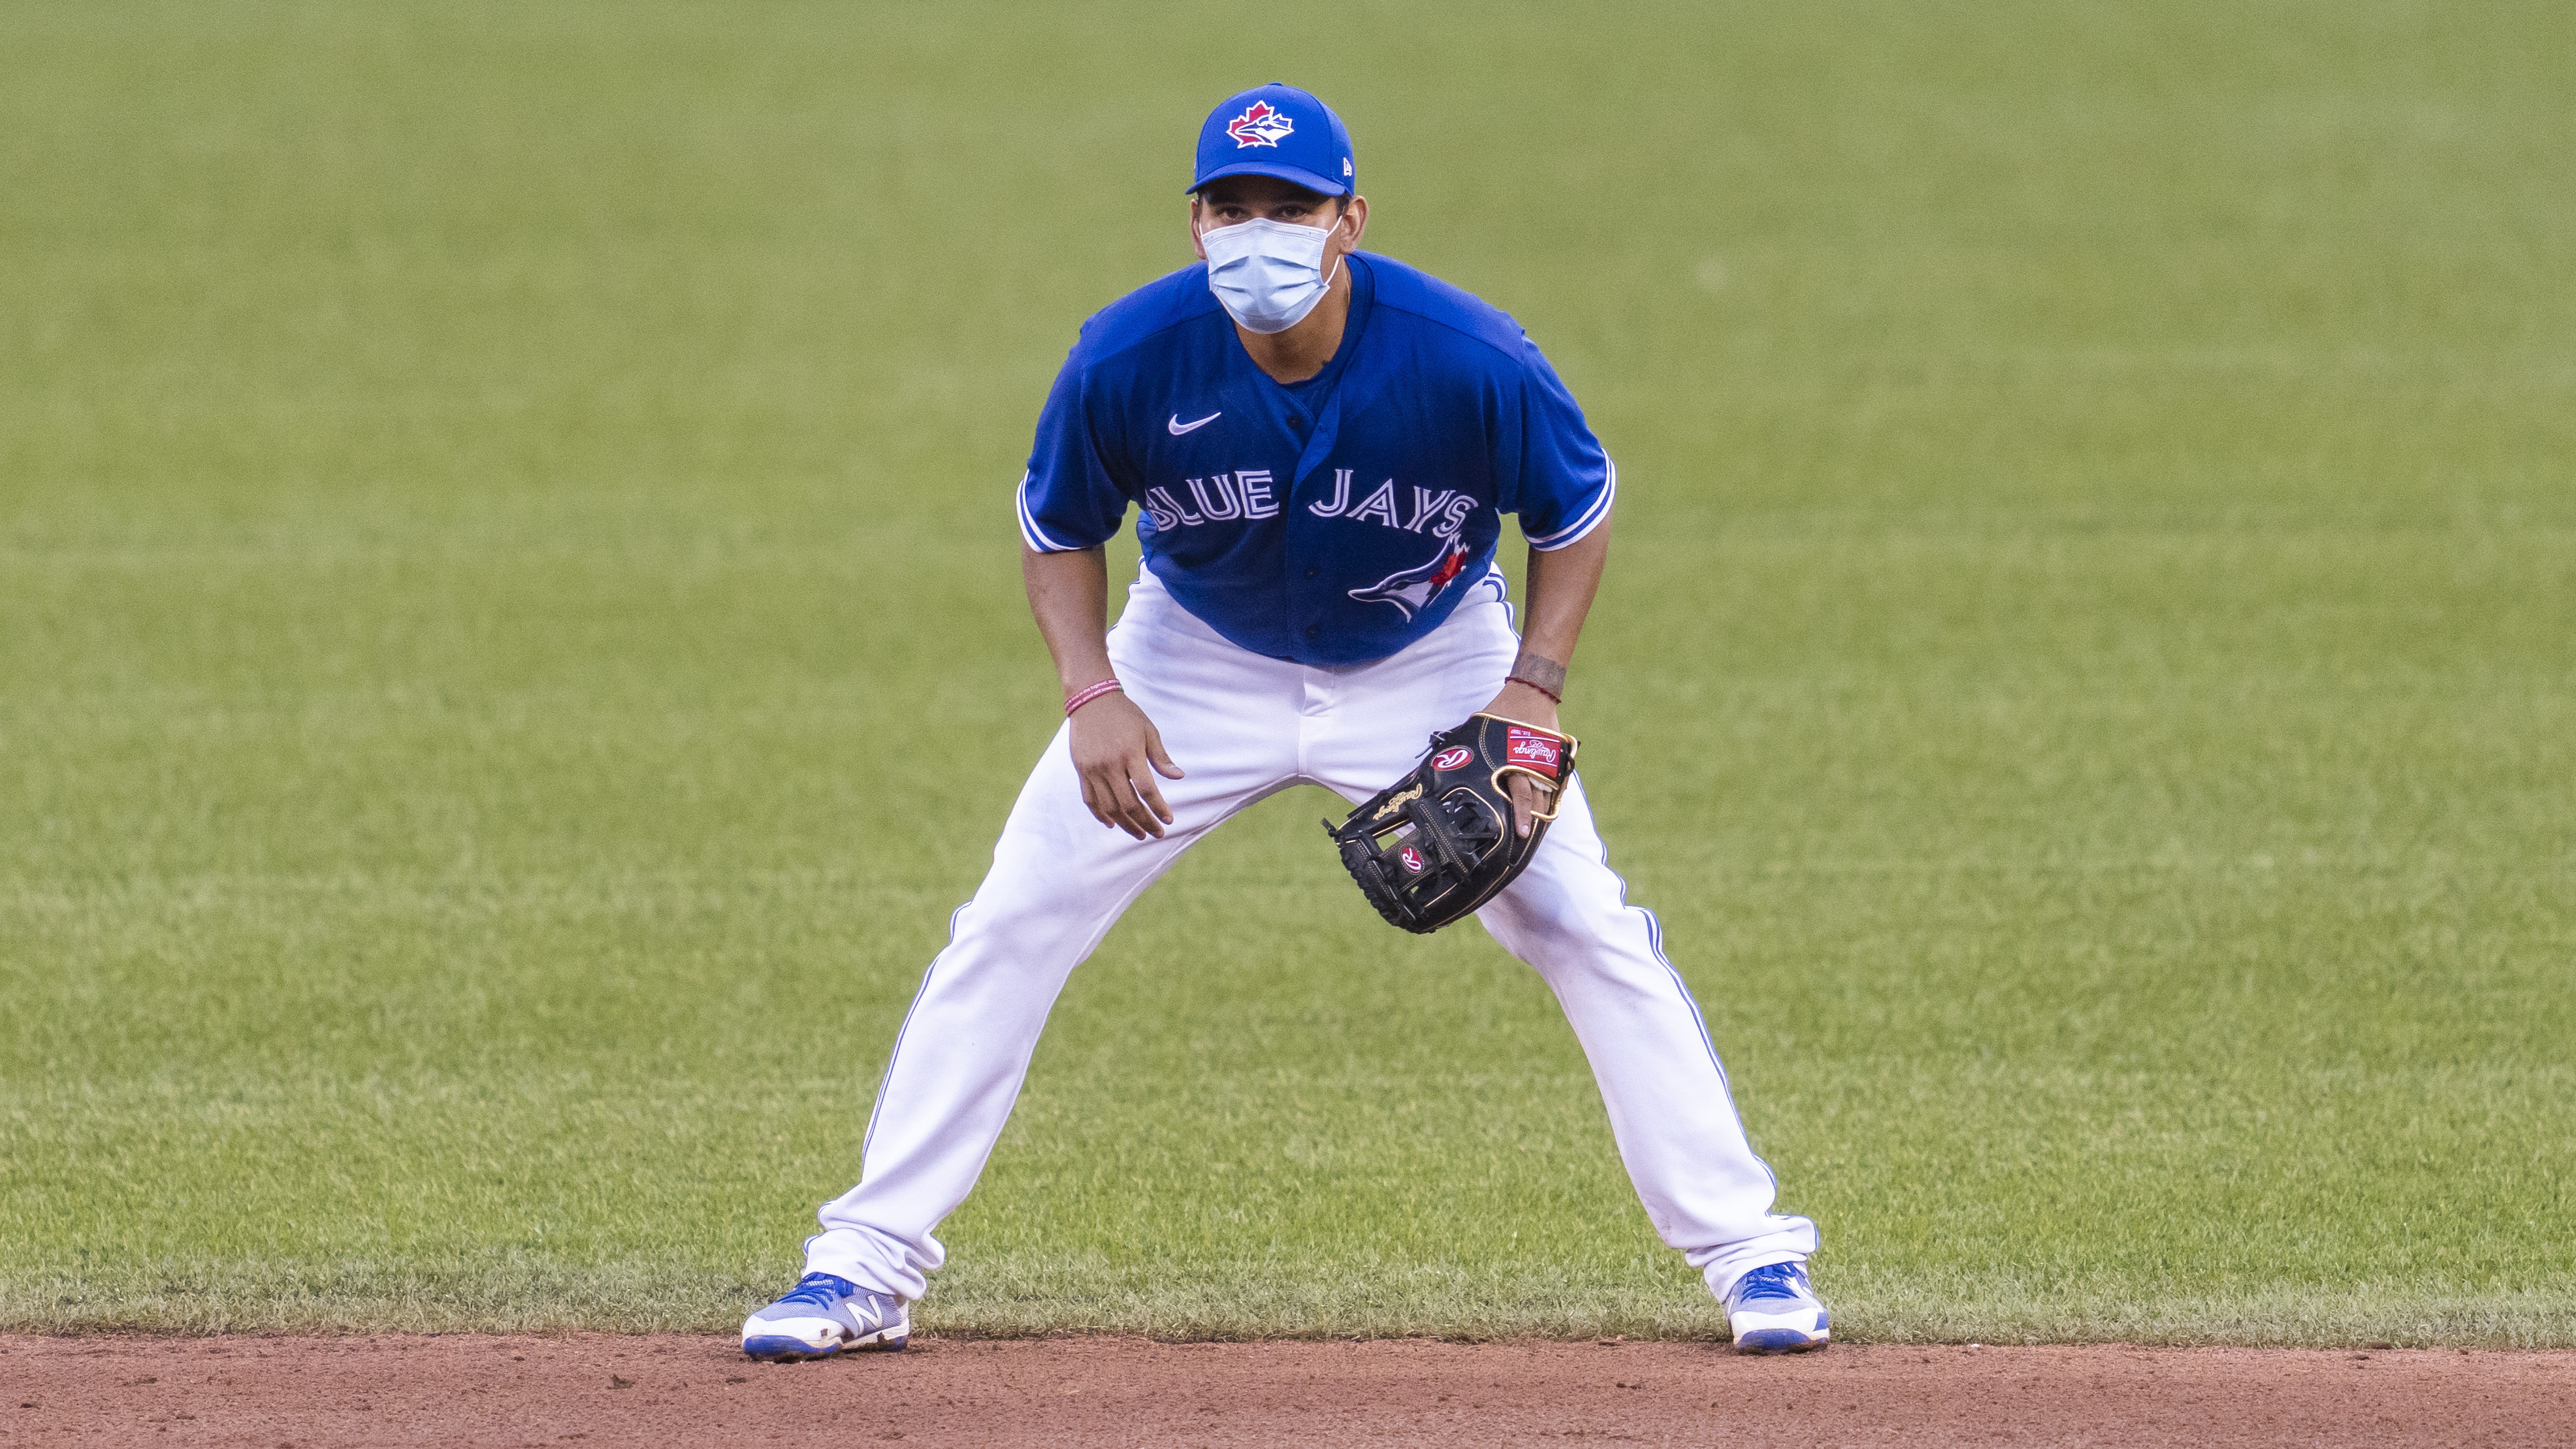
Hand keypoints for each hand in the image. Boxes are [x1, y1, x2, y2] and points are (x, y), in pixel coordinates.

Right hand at [1070, 692, 1184, 838]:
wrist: (1091, 699)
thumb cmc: (1125, 714)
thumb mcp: (1148, 731)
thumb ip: (1161, 757)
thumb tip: (1179, 777)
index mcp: (1130, 754)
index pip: (1147, 790)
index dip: (1159, 808)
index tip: (1169, 820)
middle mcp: (1110, 765)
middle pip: (1128, 804)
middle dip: (1145, 822)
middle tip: (1157, 833)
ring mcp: (1093, 769)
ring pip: (1109, 807)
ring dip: (1125, 824)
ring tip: (1139, 834)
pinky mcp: (1081, 770)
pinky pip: (1090, 799)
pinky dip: (1101, 815)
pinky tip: (1112, 823)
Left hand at [1479, 680, 1561, 837]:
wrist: (1530, 695)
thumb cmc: (1500, 714)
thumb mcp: (1478, 732)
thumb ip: (1464, 751)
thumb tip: (1437, 763)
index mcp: (1514, 761)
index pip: (1521, 796)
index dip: (1521, 817)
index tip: (1521, 834)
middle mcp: (1533, 766)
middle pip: (1537, 802)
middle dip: (1531, 822)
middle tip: (1524, 843)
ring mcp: (1547, 764)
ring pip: (1547, 797)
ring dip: (1540, 814)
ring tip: (1533, 833)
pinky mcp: (1555, 761)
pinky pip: (1553, 786)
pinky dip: (1548, 799)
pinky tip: (1541, 811)